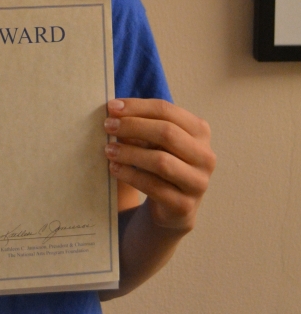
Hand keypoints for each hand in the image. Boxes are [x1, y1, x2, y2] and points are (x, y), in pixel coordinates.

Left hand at [104, 98, 215, 232]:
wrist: (171, 206)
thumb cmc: (162, 161)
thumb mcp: (155, 140)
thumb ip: (142, 124)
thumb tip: (114, 111)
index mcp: (200, 131)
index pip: (167, 110)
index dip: (137, 107)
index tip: (112, 107)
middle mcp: (205, 155)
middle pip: (167, 133)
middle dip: (133, 126)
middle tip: (108, 126)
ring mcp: (198, 182)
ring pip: (161, 161)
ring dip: (130, 153)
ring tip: (108, 150)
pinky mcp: (184, 205)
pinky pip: (154, 187)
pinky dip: (130, 175)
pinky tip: (114, 168)